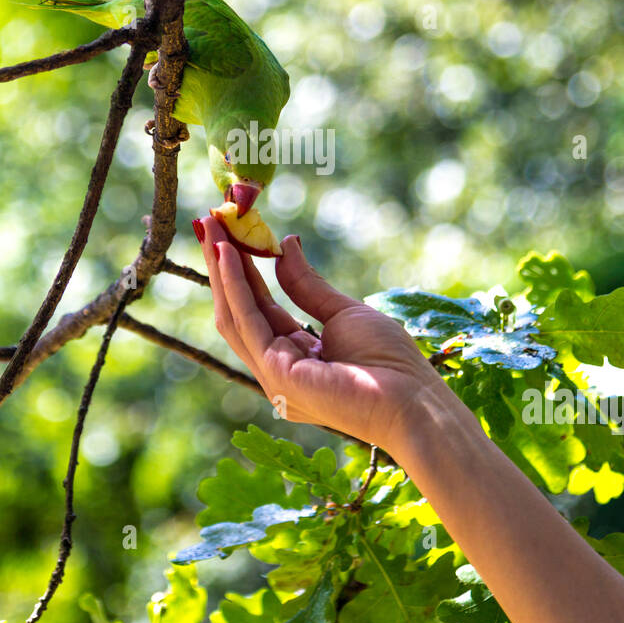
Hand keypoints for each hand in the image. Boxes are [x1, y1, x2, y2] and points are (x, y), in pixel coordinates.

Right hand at [194, 217, 438, 454]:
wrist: (413, 400)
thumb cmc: (389, 363)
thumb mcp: (343, 312)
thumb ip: (307, 285)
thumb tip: (286, 243)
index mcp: (295, 359)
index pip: (259, 310)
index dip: (242, 273)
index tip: (232, 235)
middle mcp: (277, 370)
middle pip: (239, 311)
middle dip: (223, 267)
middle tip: (210, 223)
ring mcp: (273, 377)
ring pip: (235, 316)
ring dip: (221, 271)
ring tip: (212, 228)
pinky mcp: (276, 374)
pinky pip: (248, 323)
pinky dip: (235, 287)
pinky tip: (229, 255)